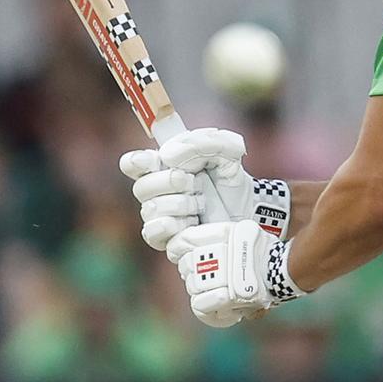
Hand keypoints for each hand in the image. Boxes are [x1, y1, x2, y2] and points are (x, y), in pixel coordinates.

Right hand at [119, 128, 291, 250]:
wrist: (248, 210)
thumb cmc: (231, 180)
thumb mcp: (228, 152)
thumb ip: (204, 142)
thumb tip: (169, 154)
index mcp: (164, 167)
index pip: (134, 163)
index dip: (137, 161)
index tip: (153, 160)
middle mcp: (156, 193)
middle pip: (142, 187)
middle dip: (170, 182)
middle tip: (194, 182)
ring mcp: (159, 217)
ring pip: (151, 209)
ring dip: (181, 204)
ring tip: (201, 204)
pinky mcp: (166, 239)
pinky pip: (153, 232)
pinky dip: (174, 224)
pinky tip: (192, 221)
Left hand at [167, 220, 305, 327]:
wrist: (287, 271)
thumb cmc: (265, 253)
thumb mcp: (244, 234)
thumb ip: (220, 238)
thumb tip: (182, 243)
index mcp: (226, 234)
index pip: (187, 239)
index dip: (178, 247)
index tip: (178, 252)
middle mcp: (223, 252)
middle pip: (188, 263)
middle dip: (189, 270)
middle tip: (197, 273)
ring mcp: (226, 275)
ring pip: (193, 284)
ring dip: (198, 288)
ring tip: (208, 288)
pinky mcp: (229, 296)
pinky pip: (200, 304)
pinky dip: (204, 306)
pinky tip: (212, 304)